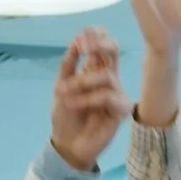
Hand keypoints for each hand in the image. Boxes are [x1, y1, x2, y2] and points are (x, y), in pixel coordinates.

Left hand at [47, 27, 126, 170]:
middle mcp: (108, 78)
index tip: (79, 37)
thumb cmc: (66, 116)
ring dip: (81, 82)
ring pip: (106, 76)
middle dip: (100, 43)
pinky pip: (108, 97)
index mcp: (94, 69)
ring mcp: (115, 93)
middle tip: (83, 46)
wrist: (67, 144)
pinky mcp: (120, 110)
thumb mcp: (60, 87)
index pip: (102, 45)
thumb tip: (75, 42)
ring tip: (62, 92)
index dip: (95, 35)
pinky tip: (73, 104)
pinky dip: (87, 98)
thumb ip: (68, 66)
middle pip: (113, 51)